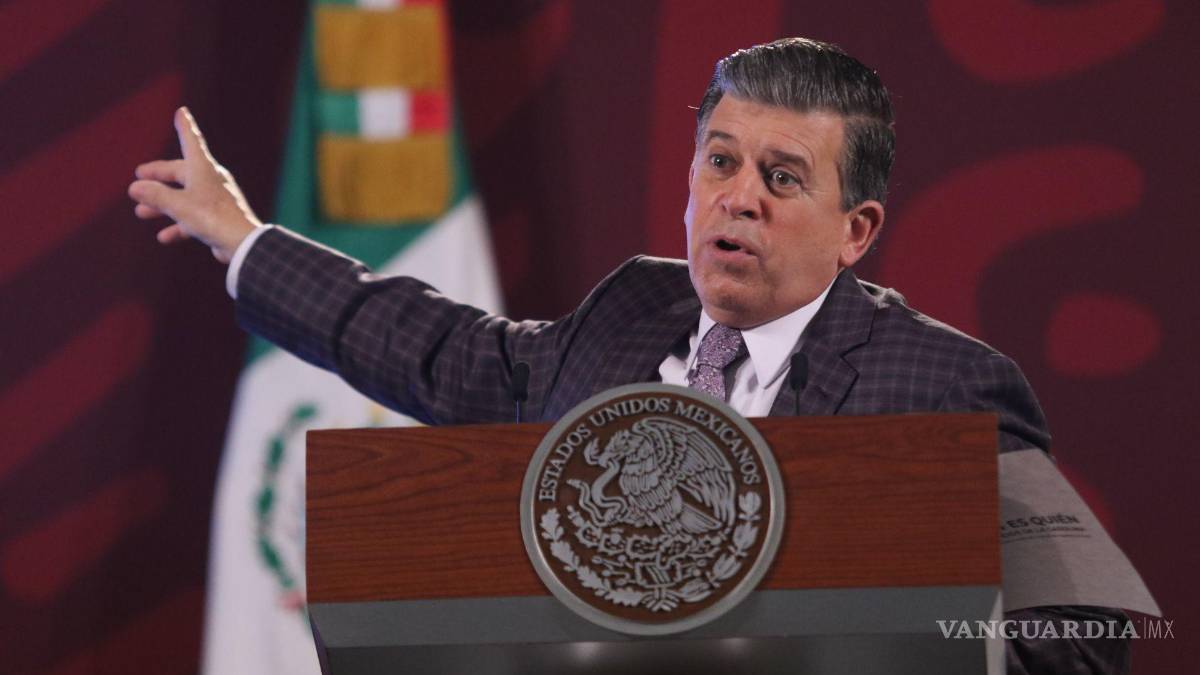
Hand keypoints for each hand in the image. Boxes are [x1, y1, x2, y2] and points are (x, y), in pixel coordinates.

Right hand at [128, 107, 260, 262]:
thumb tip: (135, 188)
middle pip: (180, 173)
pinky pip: (194, 218)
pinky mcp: (218, 219)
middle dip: (158, 178)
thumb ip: (155, 195)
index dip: (185, 127)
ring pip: (184, 197)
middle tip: (139, 179)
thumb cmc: (212, 218)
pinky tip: (164, 237)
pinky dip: (178, 225)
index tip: (182, 111)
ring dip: (163, 205)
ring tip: (142, 212)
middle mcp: (211, 180)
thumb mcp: (178, 204)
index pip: (191, 141)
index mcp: (203, 168)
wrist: (242, 243)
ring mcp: (215, 199)